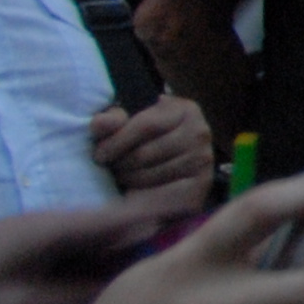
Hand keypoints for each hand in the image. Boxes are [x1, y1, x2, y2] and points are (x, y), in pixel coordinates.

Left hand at [0, 186, 194, 303]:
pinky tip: (138, 275)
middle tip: (208, 234)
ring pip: (104, 243)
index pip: (118, 216)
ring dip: (139, 246)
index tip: (202, 204)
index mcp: (51, 232)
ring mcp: (46, 242)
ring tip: (185, 256)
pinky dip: (114, 262)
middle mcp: (54, 230)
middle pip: (118, 226)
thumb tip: (125, 291)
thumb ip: (71, 298)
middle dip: (160, 225)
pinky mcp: (39, 256)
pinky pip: (86, 257)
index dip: (161, 208)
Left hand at [89, 95, 211, 195]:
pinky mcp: (201, 185)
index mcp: (184, 110)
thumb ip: (110, 121)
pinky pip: (162, 192)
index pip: (146, 126)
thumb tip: (99, 124)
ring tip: (125, 176)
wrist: (166, 165)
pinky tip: (137, 190)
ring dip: (130, 178)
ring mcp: (204, 160)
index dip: (116, 142)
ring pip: (152, 173)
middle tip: (113, 168)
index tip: (99, 155)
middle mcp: (200, 132)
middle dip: (121, 163)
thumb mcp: (125, 124)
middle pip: (147, 153)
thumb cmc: (142, 141)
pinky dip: (144, 192)